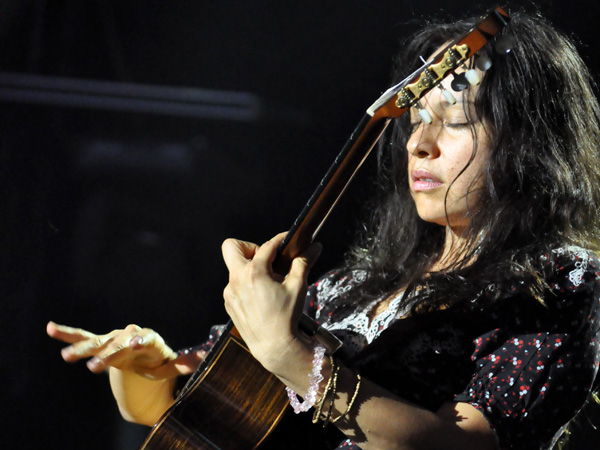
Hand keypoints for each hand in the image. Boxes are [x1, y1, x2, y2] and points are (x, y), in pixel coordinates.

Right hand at [47, 322, 201, 379]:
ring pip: (97, 342)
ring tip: (66, 357)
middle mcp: (129, 335)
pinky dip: (68, 333)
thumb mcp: (170, 365)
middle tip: (95, 366)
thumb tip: (206, 356)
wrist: (142, 353)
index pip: (144, 339)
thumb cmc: (157, 360)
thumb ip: (184, 362)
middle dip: (107, 355)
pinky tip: (50, 328)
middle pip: (117, 344)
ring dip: (82, 349)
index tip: (132, 345)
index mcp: (149, 340)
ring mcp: (113, 338)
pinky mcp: (100, 341)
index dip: (139, 342)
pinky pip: (83, 336)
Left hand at [221, 232, 321, 374]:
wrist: (275, 346)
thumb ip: (304, 262)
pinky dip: (247, 285)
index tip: (288, 239)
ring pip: (234, 268)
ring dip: (249, 269)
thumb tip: (315, 246)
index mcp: (254, 272)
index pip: (267, 246)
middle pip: (232, 247)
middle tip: (265, 259)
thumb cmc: (287, 316)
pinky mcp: (229, 304)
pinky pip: (235, 285)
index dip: (280, 240)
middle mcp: (236, 280)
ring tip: (268, 282)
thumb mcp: (298, 286)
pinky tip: (261, 297)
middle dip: (248, 247)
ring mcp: (230, 292)